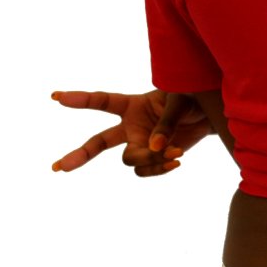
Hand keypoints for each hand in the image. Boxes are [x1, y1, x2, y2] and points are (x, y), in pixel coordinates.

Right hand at [51, 90, 211, 176]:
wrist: (208, 115)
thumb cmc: (192, 99)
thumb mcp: (181, 104)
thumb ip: (167, 123)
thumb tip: (154, 147)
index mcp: (132, 105)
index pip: (103, 102)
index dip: (81, 99)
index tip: (57, 96)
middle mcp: (131, 126)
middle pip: (99, 142)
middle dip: (79, 155)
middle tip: (58, 167)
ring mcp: (140, 143)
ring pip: (129, 160)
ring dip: (149, 159)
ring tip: (174, 151)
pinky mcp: (153, 157)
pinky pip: (145, 170)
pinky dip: (159, 168)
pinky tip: (176, 161)